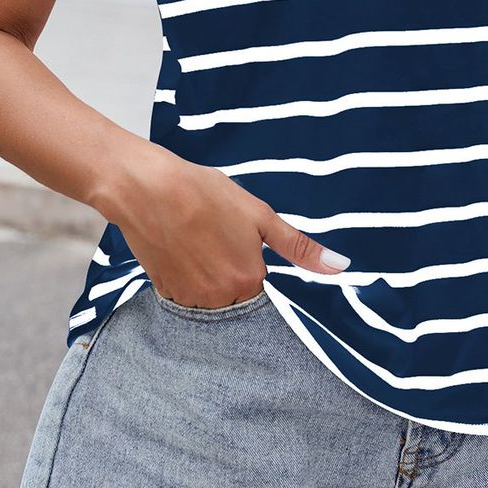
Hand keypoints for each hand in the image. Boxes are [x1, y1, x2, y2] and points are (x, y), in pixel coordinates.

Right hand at [100, 140, 349, 307]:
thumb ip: (299, 247)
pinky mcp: (164, 292)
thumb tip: (340, 267)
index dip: (249, 263)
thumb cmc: (204, 195)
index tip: (234, 243)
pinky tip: (180, 249)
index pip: (259, 288)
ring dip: (207, 278)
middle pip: (234, 297)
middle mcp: (219, 299)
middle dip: (229, 273)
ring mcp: (188, 299)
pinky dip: (185, 278)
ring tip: (196, 242)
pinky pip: (183, 295)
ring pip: (208, 298)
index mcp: (247, 281)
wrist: (147, 188)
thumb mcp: (260, 216)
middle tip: (213, 239)